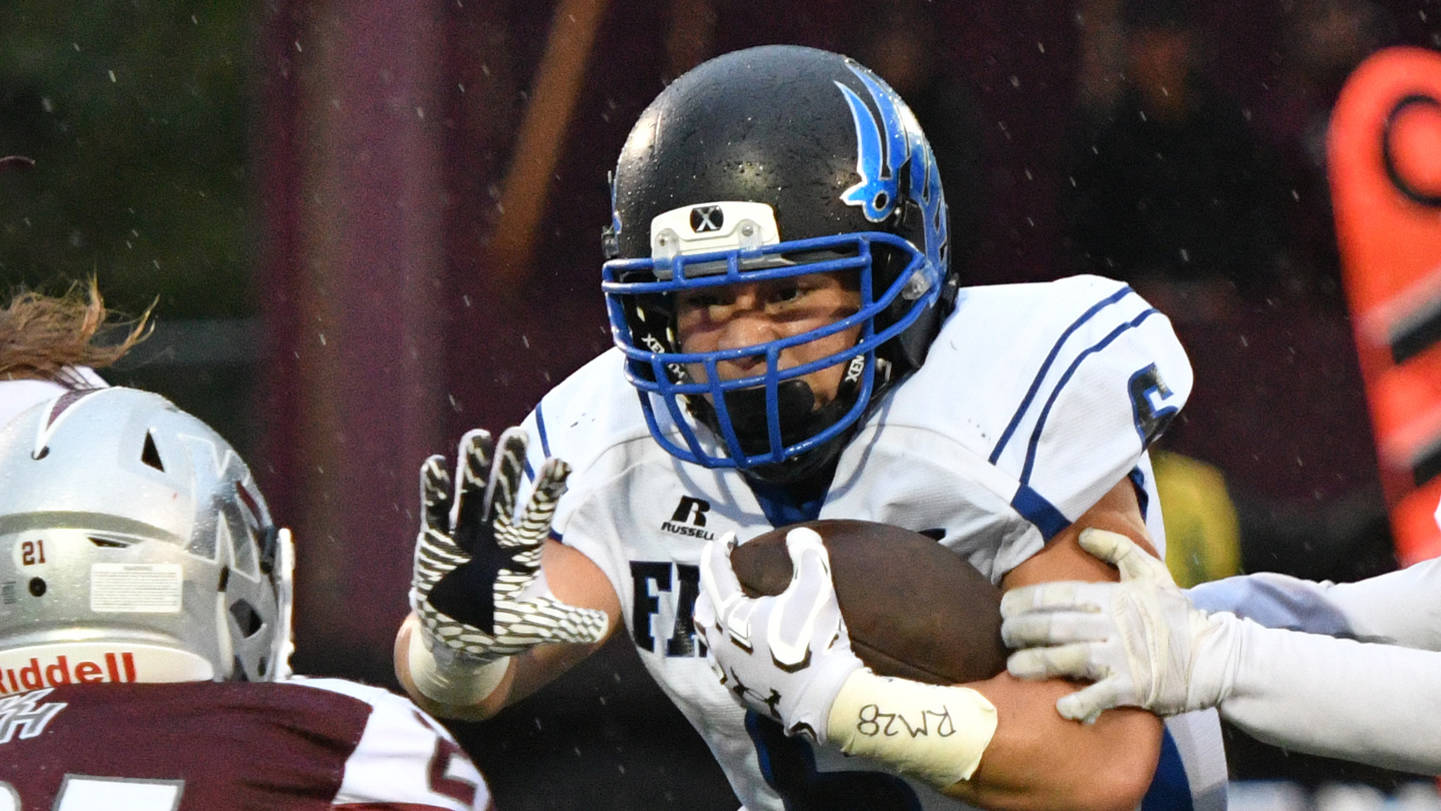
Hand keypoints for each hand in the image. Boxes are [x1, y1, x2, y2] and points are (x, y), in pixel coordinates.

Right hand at [410, 427, 606, 662]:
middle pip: (503, 492)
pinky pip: (434, 512)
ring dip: (471, 467)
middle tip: (517, 433)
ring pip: (469, 494)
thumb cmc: (504, 625)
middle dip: (509, 464)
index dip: (548, 489)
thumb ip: (567, 622)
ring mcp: (464, 533)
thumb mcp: (538, 625)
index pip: (538, 512)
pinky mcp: (435, 542)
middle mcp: (495, 532)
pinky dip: (434, 491)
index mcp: (522, 546)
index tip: (561, 463)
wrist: (462, 641)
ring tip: (476, 436)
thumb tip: (602, 628)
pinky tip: (434, 465)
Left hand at [693, 526, 863, 742]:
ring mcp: (727, 671)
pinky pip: (723, 664)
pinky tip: (740, 648)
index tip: (730, 537)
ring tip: (727, 610)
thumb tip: (800, 535)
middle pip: (703, 607)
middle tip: (723, 574)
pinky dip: (726, 648)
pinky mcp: (739, 692)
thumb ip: (807, 554)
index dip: (720, 550)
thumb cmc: (815, 639)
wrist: (824, 699)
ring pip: (708, 638)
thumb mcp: (817, 587)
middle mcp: (720, 643)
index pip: (714, 573)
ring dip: (714, 619)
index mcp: (731, 615)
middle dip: (710, 586)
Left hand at [999, 528, 1234, 722]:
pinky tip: (1059, 706)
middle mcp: (1111, 626)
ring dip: (1035, 663)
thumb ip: (1117, 548)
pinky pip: (1098, 695)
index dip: (1026, 600)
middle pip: (1054, 626)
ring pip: (1066, 658)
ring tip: (1013, 668)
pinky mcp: (1132, 688)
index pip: (1058, 595)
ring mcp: (1120, 658)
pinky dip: (1079, 701)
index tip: (1004, 607)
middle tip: (1002, 636)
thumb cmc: (1177, 615)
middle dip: (1020, 631)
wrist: (1215, 657)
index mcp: (1112, 598)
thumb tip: (1084, 535)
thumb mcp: (1151, 572)